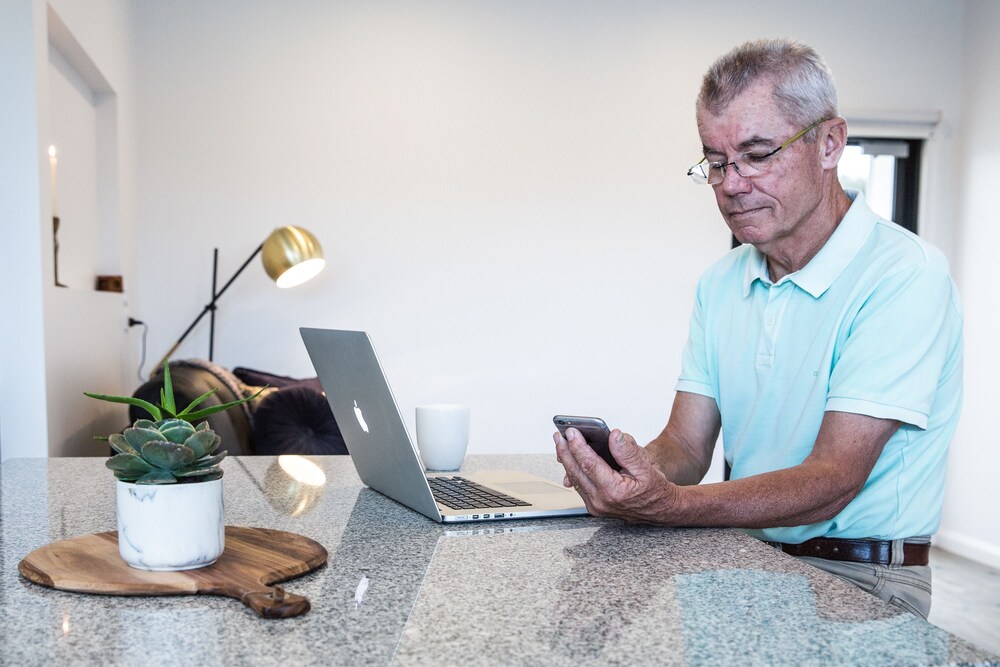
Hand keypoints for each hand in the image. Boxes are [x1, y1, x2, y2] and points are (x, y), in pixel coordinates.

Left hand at [554, 427, 681, 523]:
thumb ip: (628, 451)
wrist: (663, 510)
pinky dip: (574, 471)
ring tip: (562, 443)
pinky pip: (580, 486)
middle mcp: (601, 501)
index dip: (578, 446)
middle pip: (576, 471)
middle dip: (565, 451)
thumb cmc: (656, 489)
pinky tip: (571, 459)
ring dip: (567, 460)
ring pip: (575, 479)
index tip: (571, 432)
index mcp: (614, 491)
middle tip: (559, 435)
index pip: (589, 464)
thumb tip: (614, 436)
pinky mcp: (595, 506)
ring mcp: (596, 506)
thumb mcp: (647, 467)